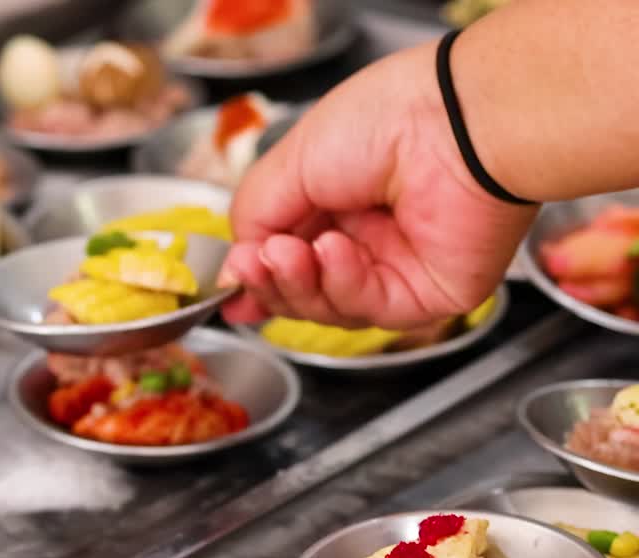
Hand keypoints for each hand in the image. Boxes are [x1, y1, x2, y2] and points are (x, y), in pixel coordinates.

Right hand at [219, 43, 538, 328]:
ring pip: (329, 308)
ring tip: (288, 253)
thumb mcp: (289, 165)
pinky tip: (333, 252)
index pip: (288, 256)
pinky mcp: (427, 294)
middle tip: (255, 262)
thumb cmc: (386, 120)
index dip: (258, 277)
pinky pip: (368, 308)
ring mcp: (398, 269)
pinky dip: (341, 283)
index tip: (231, 287)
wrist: (455, 123)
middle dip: (271, 280)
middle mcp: (369, 238)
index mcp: (338, 201)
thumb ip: (253, 219)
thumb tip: (233, 269)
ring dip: (299, 284)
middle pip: (302, 290)